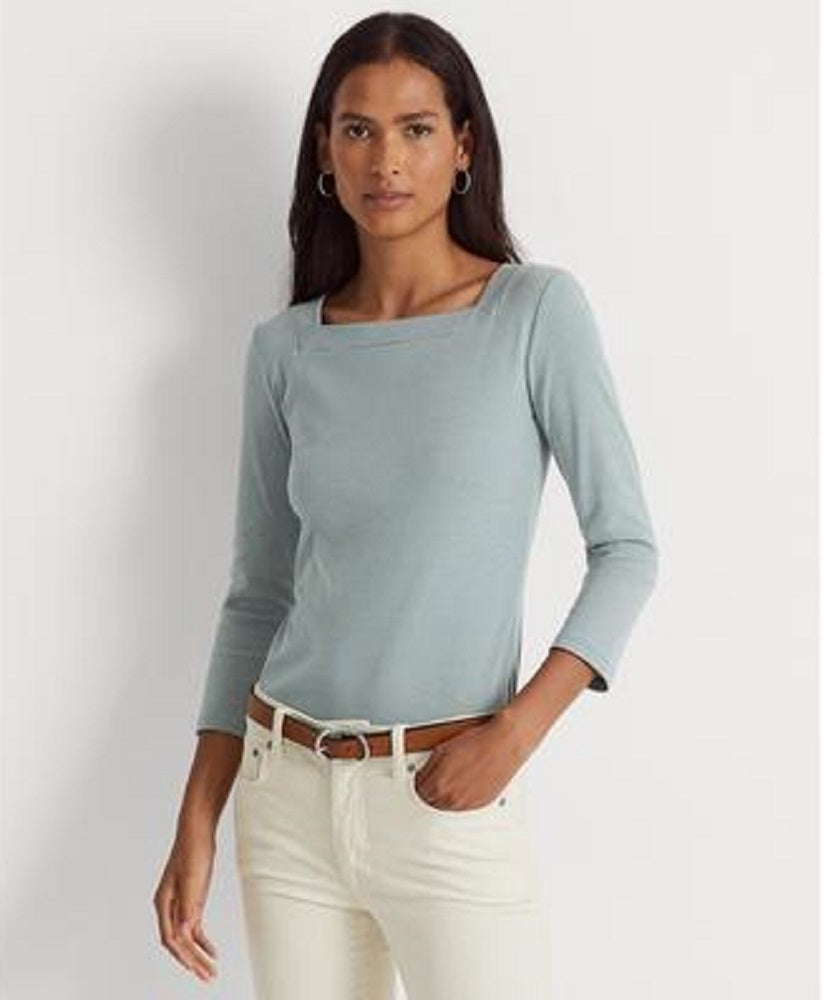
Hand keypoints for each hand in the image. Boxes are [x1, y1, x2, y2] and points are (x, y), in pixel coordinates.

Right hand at [153, 826, 218, 981]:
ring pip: (186, 938)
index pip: (172, 939)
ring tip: (211, 971)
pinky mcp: (190, 900)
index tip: (198, 969)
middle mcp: (168, 907)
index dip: (185, 957)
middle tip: (208, 977)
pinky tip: (212, 951)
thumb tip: (184, 932)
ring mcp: (179, 904)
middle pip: (178, 943)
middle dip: (192, 962)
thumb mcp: (193, 878)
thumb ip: (189, 905)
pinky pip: (194, 928)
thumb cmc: (193, 850)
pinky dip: (202, 941)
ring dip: (198, 955)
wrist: (197, 830)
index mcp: (163, 903)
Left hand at [412, 714, 524, 810]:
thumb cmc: (477, 743)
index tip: (422, 777)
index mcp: (439, 783)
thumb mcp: (442, 749)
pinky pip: (464, 806)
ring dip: (445, 795)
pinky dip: (461, 797)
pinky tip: (464, 783)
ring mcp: (467, 802)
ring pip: (447, 806)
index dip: (420, 782)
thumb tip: (422, 775)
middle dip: (430, 790)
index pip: (419, 791)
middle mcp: (452, 797)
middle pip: (431, 801)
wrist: (503, 744)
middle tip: (435, 778)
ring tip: (450, 779)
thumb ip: (428, 768)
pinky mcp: (480, 803)